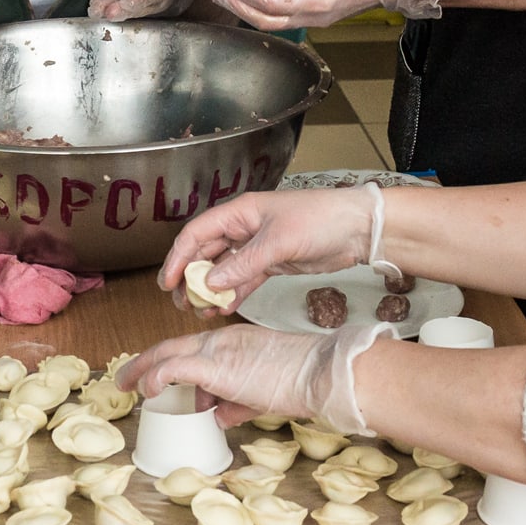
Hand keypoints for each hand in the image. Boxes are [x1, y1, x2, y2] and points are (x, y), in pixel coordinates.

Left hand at [90, 0, 207, 21]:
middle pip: (136, 9)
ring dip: (109, 11)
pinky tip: (94, 6)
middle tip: (107, 12)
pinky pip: (116, 4)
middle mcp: (152, 0)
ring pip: (125, 10)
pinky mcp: (129, 0)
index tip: (127, 2)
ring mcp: (140, 2)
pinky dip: (105, 5)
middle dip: (121, 11)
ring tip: (96, 10)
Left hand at [120, 320, 384, 433]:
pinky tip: (147, 389)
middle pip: (170, 347)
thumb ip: (236, 404)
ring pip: (166, 354)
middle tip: (126, 378)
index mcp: (233, 342)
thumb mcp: (262, 394)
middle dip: (145, 363)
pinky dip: (156, 377)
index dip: (169, 366)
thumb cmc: (299, 382)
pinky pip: (173, 368)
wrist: (317, 372)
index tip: (157, 383)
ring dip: (142, 370)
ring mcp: (217, 350)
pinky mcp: (215, 365)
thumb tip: (217, 417)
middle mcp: (220, 340)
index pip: (192, 350)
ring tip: (125, 385)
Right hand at [157, 187, 375, 309]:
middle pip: (206, 252)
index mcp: (240, 212)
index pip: (197, 233)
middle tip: (180, 303)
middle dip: (191, 277)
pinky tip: (223, 310)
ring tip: (199, 312)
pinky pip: (245, 280)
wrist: (358, 229)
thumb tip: (211, 283)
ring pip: (224, 269)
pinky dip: (233, 295)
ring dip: (210, 290)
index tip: (167, 282)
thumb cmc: (320, 220)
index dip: (179, 257)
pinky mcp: (272, 264)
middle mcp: (244, 228)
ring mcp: (258, 247)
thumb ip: (244, 264)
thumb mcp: (279, 242)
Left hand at [213, 0, 448, 31]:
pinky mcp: (314, 17)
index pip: (272, 2)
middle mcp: (313, 17)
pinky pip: (282, 19)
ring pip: (272, 23)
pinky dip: (261, 9)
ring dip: (246, 10)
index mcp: (317, 2)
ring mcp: (314, 21)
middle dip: (239, 6)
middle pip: (266, 20)